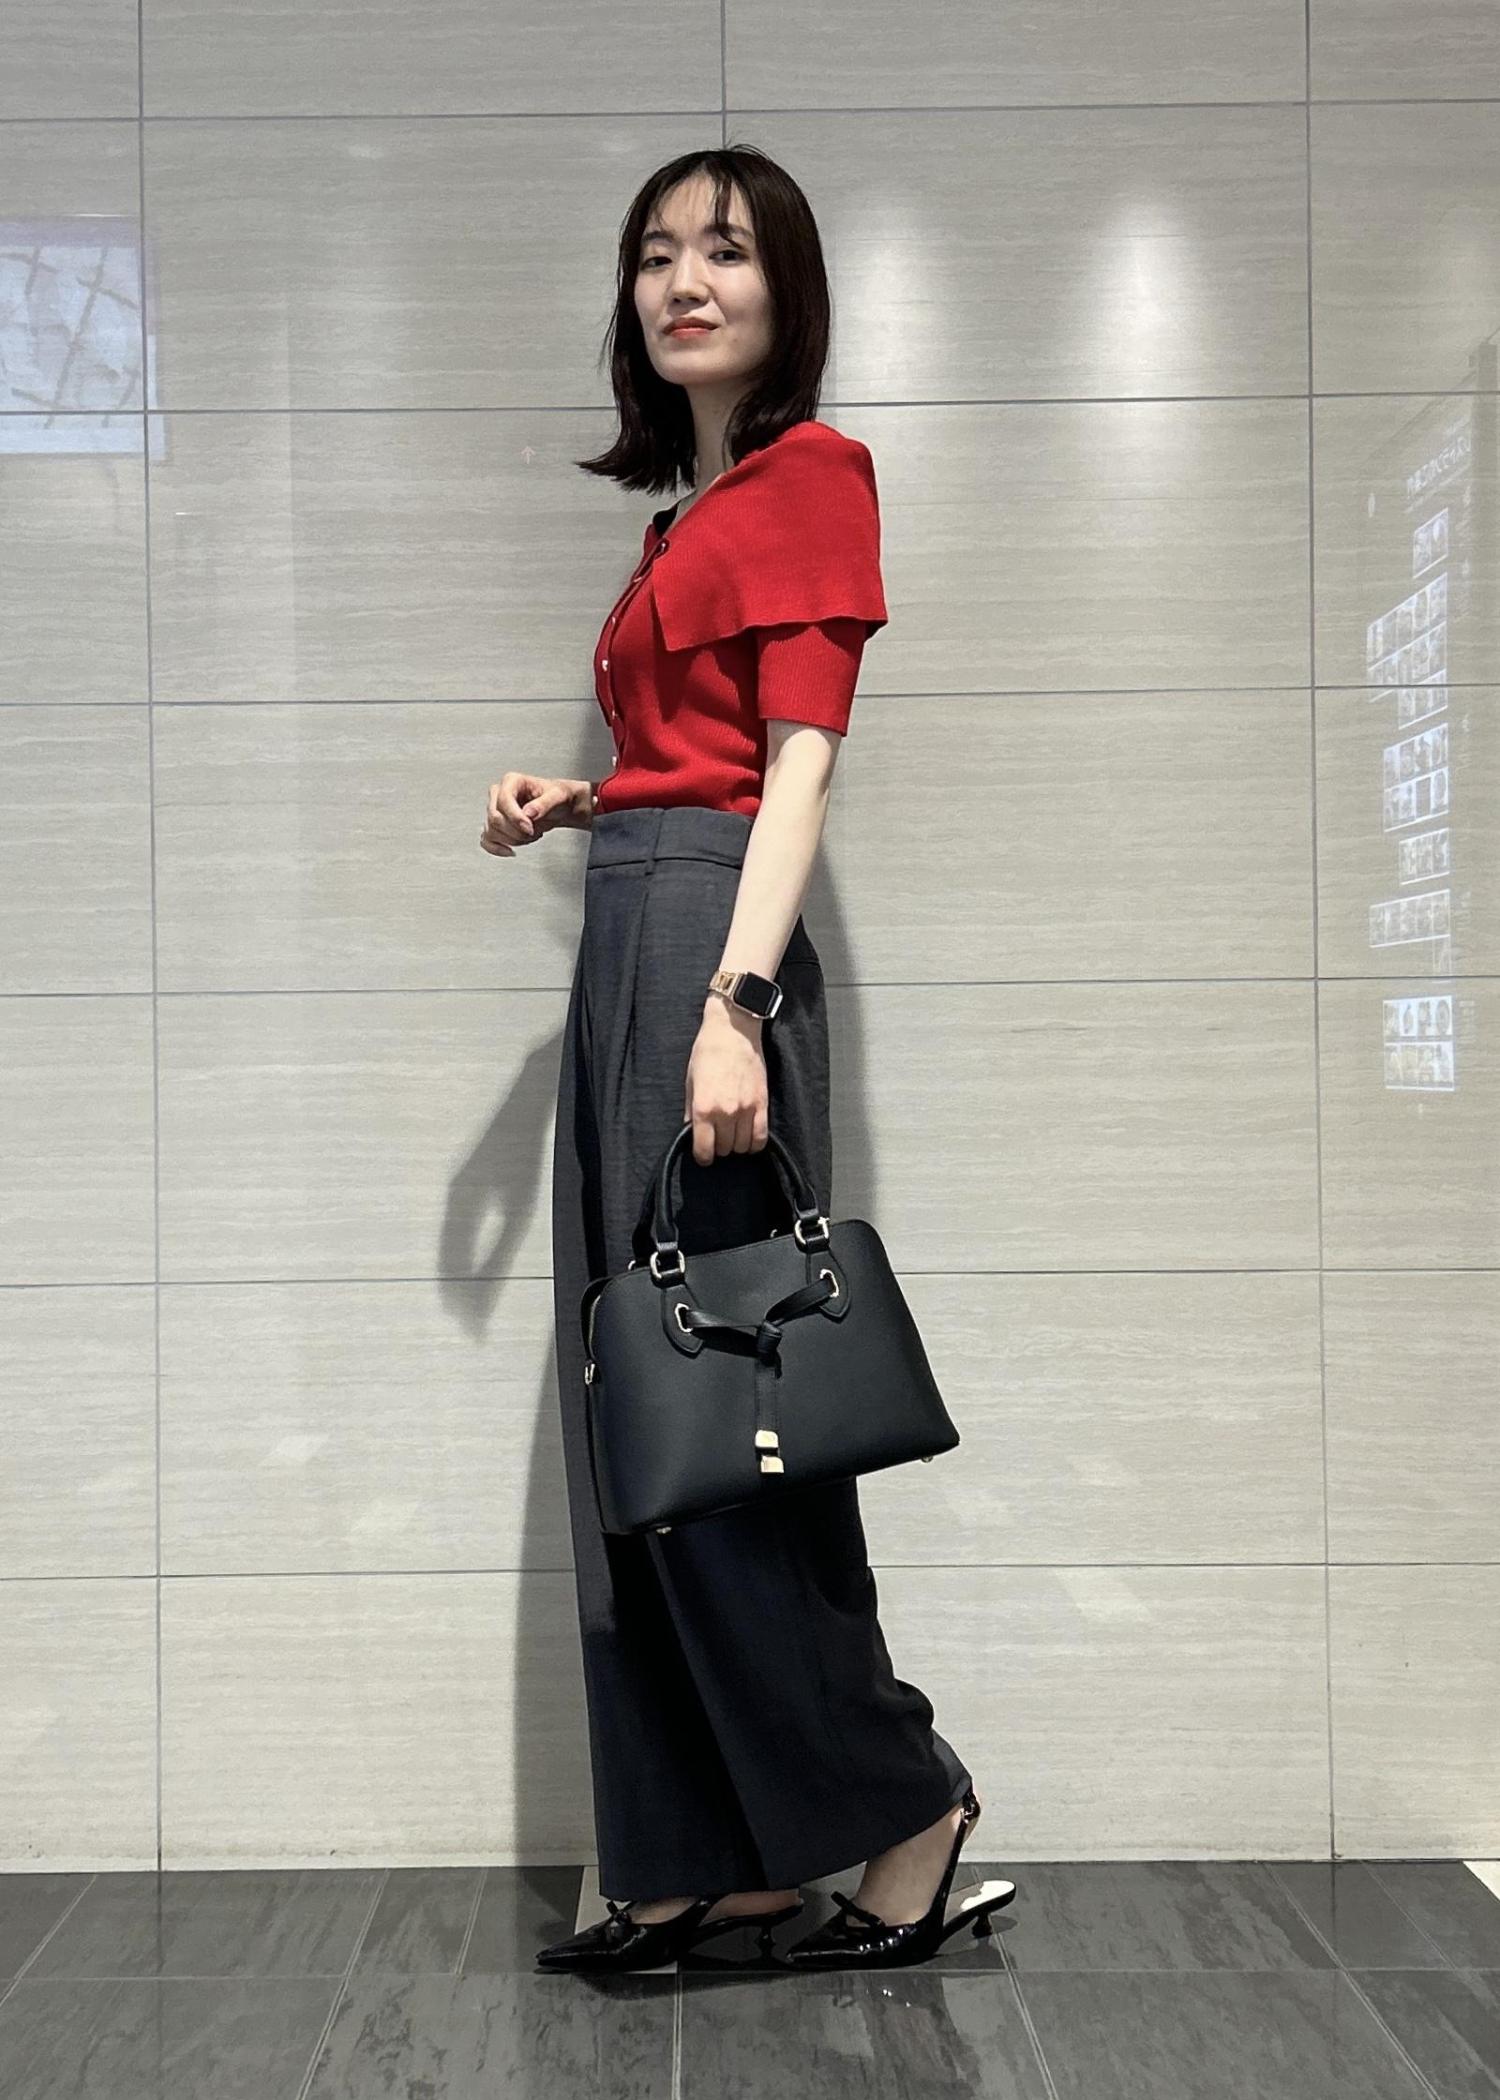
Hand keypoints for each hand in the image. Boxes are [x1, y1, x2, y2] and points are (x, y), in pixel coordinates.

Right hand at [480, 772, 588, 855]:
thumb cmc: (556, 797)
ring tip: (531, 834)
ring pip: (492, 831)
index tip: (530, 828)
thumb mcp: (558, 797)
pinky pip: (486, 841)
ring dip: (513, 840)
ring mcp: (494, 810)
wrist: (557, 807)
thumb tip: (528, 813)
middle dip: (516, 831)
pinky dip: (497, 849)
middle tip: (534, 832)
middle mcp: (499, 794)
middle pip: (495, 818)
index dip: (515, 818)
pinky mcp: (494, 825)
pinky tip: (511, 851)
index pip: (503, 800)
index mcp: (512, 781)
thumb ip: (545, 803)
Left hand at [684, 998, 767, 1165]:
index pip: (704, 1149)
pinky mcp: (762, 1104)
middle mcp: (725, 1113)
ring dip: (736, 1145)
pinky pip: (760, 1137)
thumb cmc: (708, 1053)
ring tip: (732, 1135)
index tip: (703, 1154)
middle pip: (724, 1149)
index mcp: (703, 1107)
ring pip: (742, 1146)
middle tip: (716, 1137)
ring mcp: (746, 1110)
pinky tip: (748, 1137)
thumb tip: (691, 1132)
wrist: (733, 1032)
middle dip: (718, 1147)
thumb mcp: (690, 1081)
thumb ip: (689, 1111)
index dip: (702, 1156)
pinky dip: (754, 1144)